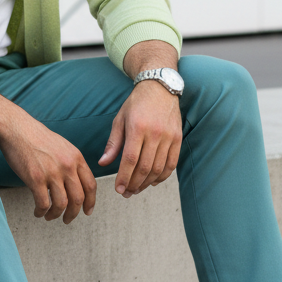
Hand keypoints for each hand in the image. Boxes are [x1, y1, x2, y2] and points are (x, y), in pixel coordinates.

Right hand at [0, 118, 97, 223]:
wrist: (16, 128)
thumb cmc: (36, 137)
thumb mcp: (62, 146)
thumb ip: (71, 162)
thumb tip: (75, 182)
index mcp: (76, 157)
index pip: (91, 185)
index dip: (90, 202)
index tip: (87, 211)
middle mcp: (67, 166)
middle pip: (78, 198)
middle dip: (74, 214)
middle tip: (67, 219)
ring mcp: (52, 173)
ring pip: (62, 204)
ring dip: (56, 215)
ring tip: (49, 216)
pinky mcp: (36, 178)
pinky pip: (44, 204)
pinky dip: (42, 212)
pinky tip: (38, 212)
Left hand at [98, 80, 181, 195]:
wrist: (160, 88)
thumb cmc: (136, 104)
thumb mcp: (120, 119)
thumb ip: (113, 143)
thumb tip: (103, 163)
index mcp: (137, 127)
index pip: (130, 159)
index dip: (124, 177)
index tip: (119, 189)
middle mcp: (154, 133)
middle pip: (145, 167)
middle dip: (134, 184)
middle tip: (127, 193)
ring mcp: (168, 136)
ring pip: (158, 168)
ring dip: (147, 183)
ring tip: (137, 189)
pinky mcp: (178, 139)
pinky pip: (172, 164)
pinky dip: (163, 176)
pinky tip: (153, 181)